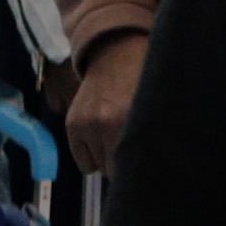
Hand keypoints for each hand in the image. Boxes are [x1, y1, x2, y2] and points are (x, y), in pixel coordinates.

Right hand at [63, 32, 147, 172]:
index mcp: (130, 121)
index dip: (140, 168)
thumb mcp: (153, 111)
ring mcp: (86, 124)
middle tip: (131, 146)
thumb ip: (149, 141)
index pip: (132, 168)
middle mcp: (106, 124)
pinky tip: (101, 139)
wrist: (118, 53)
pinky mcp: (73, 124)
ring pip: (99, 167)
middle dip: (123, 163)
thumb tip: (148, 171)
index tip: (144, 164)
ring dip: (108, 158)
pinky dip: (92, 156)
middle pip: (115, 170)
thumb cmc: (143, 83)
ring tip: (116, 137)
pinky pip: (84, 162)